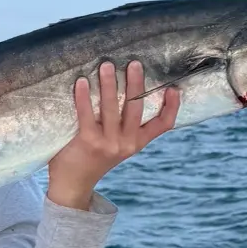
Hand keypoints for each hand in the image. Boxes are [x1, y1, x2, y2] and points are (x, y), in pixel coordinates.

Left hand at [47, 61, 180, 210]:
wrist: (72, 184)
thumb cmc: (93, 157)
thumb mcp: (116, 144)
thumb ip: (123, 125)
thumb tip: (126, 87)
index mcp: (137, 142)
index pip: (162, 125)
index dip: (172, 107)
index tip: (174, 88)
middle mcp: (126, 143)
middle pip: (135, 108)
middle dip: (136, 84)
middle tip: (134, 63)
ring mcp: (107, 143)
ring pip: (111, 108)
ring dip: (109, 84)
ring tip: (107, 65)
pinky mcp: (87, 142)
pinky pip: (86, 114)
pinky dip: (84, 96)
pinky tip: (82, 82)